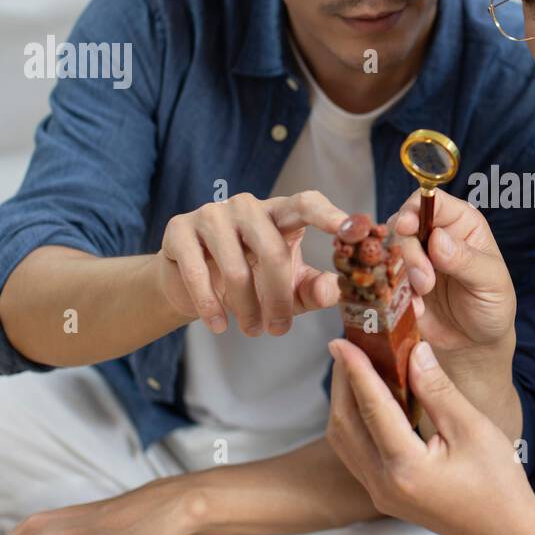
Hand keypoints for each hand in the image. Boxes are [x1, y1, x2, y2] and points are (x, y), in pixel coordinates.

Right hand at [155, 190, 346, 335]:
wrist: (190, 284)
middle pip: (272, 250)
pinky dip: (211, 306)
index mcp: (280, 213)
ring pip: (236, 268)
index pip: (307, 203)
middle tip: (279, 330)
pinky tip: (219, 325)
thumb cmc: (251, 280)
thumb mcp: (290, 288)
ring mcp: (212, 214)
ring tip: (252, 330)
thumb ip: (315, 289)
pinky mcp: (180, 229)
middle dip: (278, 298)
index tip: (355, 230)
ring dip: (246, 308)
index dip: (330, 215)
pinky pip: (198, 273)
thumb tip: (334, 291)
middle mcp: (247, 206)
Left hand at [325, 337, 534, 534]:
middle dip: (342, 382)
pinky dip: (354, 423)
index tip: (342, 341)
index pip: (371, 406)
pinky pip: (355, 454)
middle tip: (345, 348)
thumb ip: (437, 389)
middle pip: (345, 424)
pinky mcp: (384, 495)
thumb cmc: (498, 481)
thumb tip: (413, 350)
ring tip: (353, 369)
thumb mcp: (472, 429)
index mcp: (405, 467)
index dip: (356, 369)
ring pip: (344, 441)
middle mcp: (383, 484)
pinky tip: (367, 402)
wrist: (504, 531)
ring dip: (344, 403)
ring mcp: (380, 493)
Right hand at [388, 188, 515, 356]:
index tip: (406, 226)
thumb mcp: (491, 282)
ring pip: (392, 251)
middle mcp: (435, 235)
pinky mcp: (399, 282)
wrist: (475, 344)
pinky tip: (416, 307)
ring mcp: (415, 258)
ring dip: (404, 273)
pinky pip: (385, 278)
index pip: (433, 201)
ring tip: (424, 293)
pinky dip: (396, 292)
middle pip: (405, 225)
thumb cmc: (492, 307)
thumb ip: (466, 260)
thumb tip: (438, 238)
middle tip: (425, 280)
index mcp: (462, 224)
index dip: (415, 208)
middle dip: (410, 252)